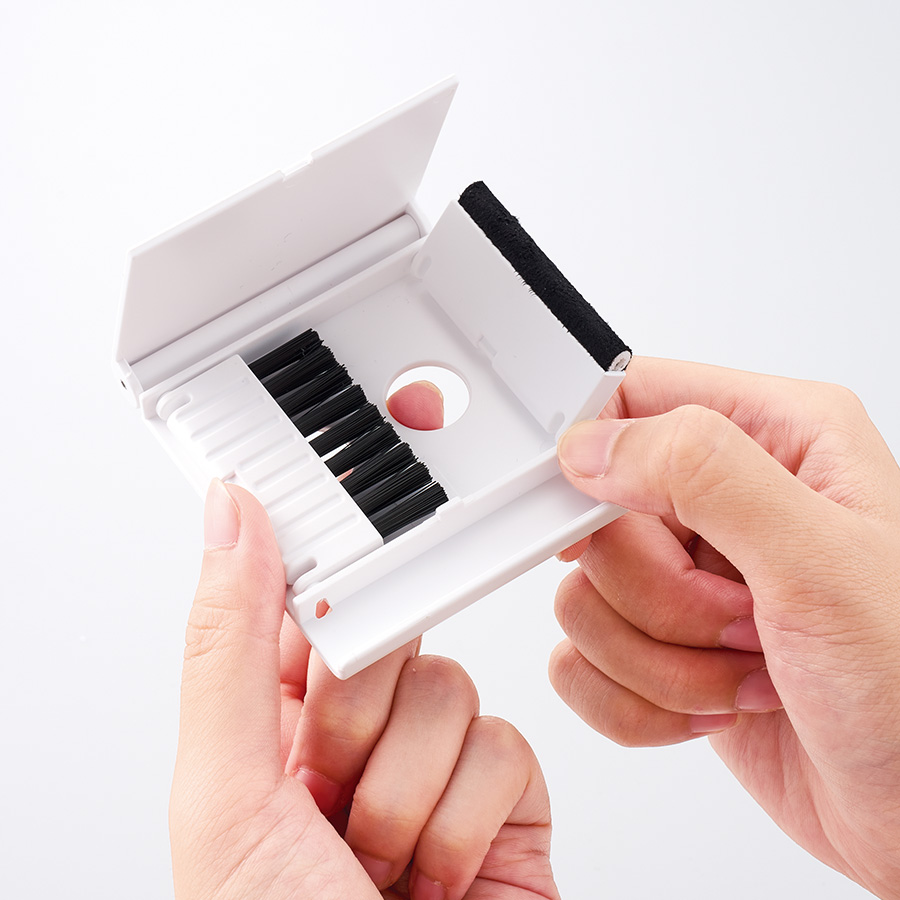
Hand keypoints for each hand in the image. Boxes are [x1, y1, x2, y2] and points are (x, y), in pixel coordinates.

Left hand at [170, 480, 558, 899]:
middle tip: (328, 789)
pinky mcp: (505, 797)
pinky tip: (442, 876)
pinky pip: (505, 740)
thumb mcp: (227, 800)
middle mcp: (352, 743)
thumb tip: (230, 520)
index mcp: (269, 734)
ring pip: (448, 685)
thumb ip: (228, 650)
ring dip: (409, 791)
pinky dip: (470, 819)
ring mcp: (433, 767)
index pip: (298, 609)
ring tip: (383, 865)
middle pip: (383, 637)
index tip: (321, 527)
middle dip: (355, 720)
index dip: (313, 575)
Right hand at [551, 357, 899, 898]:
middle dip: (658, 596)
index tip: (596, 520)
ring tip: (746, 671)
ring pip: (584, 597)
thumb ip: (705, 475)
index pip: (638, 398)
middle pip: (599, 519)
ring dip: (657, 659)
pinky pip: (581, 660)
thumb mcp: (821, 563)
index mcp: (778, 441)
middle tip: (740, 619)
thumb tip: (596, 445)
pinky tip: (719, 705)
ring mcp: (692, 580)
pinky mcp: (662, 648)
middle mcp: (727, 504)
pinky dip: (637, 702)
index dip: (597, 455)